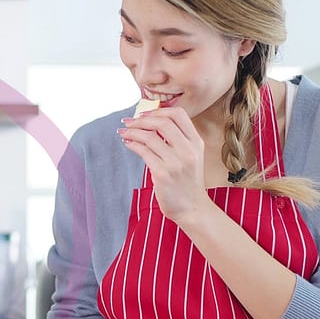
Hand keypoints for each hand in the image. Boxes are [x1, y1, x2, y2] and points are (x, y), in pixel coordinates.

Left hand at [118, 107, 212, 222]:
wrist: (192, 208)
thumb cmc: (187, 182)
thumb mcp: (190, 156)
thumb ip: (178, 140)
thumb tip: (151, 122)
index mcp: (196, 142)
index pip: (179, 114)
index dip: (159, 110)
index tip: (144, 114)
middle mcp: (188, 150)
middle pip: (162, 122)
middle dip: (141, 120)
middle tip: (128, 122)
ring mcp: (176, 162)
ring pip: (149, 136)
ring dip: (132, 132)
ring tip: (123, 132)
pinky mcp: (163, 173)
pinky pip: (144, 152)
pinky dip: (132, 144)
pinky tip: (127, 144)